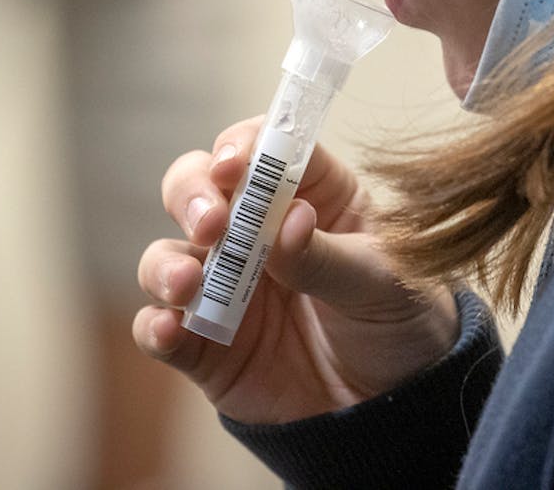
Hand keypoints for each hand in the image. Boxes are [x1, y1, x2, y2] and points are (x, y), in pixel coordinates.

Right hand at [134, 116, 458, 423]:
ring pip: (168, 254)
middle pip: (198, 187)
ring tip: (187, 284)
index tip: (233, 167)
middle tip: (210, 224)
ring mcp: (223, 286)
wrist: (392, 406)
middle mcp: (255, 231)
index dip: (241, 147)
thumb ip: (328, 256)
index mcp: (309, 195)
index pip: (263, 149)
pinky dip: (155, 325)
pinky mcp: (204, 344)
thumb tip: (289, 221)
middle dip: (192, 196)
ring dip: (166, 264)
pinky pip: (161, 328)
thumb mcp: (381, 284)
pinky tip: (168, 328)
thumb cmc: (398, 322)